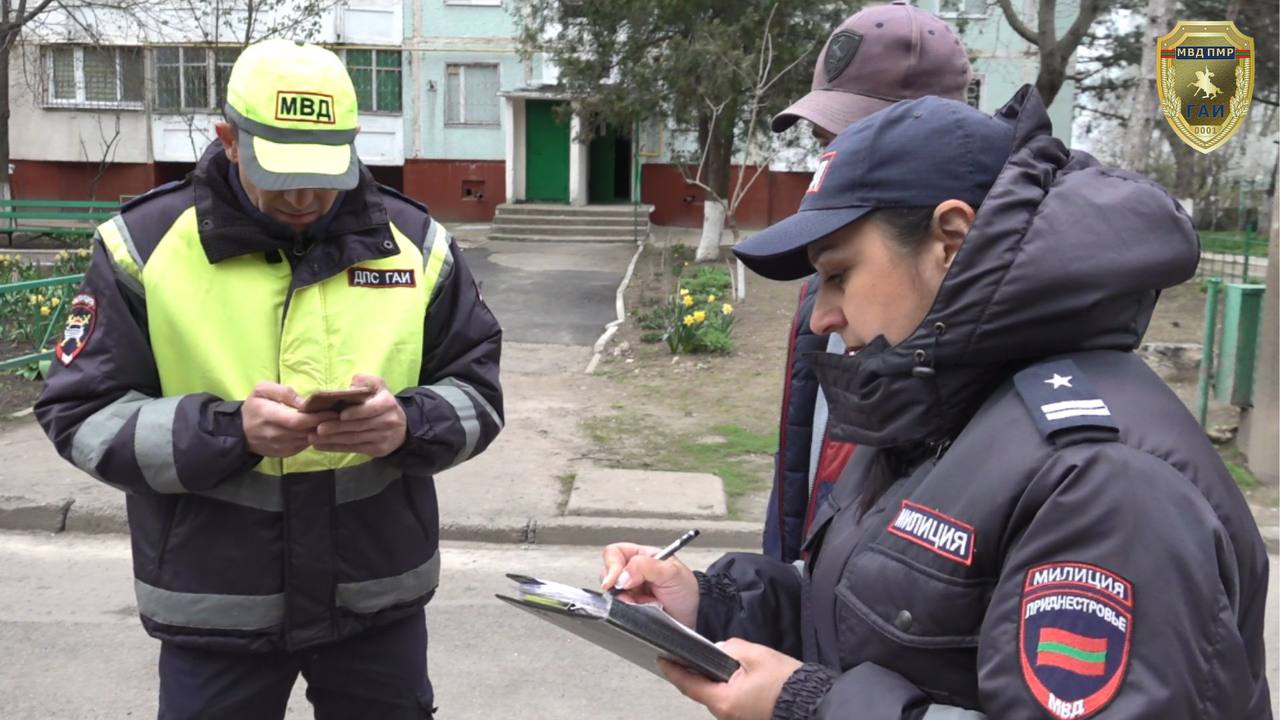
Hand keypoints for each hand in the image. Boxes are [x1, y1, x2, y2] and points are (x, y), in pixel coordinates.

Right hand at [242, 382, 335, 457]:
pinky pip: (304, 446)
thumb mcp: (261, 390)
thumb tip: (304, 402)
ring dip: (321, 432)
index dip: (317, 417)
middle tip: (339, 415)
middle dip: (324, 424)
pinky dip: (313, 438)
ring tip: (333, 421)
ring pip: (307, 440)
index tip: (332, 411)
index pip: (298, 421)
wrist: (240, 431)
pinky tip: (320, 429)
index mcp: (269, 416)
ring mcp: (280, 447)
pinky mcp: (285, 453)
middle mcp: (275, 435)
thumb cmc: (254, 407)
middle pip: (306, 432)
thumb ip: (282, 392)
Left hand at [309, 374, 407, 456]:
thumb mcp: (380, 388)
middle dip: (337, 428)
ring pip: (354, 439)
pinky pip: (354, 449)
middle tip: (319, 428)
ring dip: (332, 439)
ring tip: (314, 438)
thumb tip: (354, 381)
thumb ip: (368, 381)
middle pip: (359, 426)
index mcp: (388, 404)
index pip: (372, 409)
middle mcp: (388, 421)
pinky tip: (321, 446)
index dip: (357, 412)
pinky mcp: (377, 450)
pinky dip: (336, 448)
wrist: (400, 428)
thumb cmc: (382, 403)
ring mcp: (383, 437)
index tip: (341, 415)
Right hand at [599, 542, 699, 628]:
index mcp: (642, 556)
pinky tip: (640, 608)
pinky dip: (626, 609)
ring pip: (611, 592)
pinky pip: (618, 607)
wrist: (695, 616)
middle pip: (607, 572)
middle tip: (629, 593)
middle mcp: (633, 571)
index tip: (616, 580)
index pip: (615, 553)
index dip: (612, 565)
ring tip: (641, 602)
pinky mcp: (631, 606)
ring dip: (623, 599)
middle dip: (616, 585)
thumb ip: (645, 567)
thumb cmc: (687, 590)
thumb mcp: (671, 572)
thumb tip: (622, 575)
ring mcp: (631, 589)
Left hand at [660, 639, 802, 719]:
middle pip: (701, 691)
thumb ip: (730, 648)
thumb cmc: (785, 682)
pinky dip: (725, 687)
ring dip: (712, 680)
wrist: (810, 701)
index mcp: (724, 700)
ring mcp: (736, 717)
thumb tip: (718, 649)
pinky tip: (731, 674)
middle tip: (688, 655)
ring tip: (713, 661)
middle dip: (695, 673)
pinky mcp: (746, 716)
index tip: (663, 660)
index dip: (674, 671)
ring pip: (716, 696)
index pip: (689, 685)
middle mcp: (726, 713)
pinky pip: (728, 700)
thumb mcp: (755, 655)